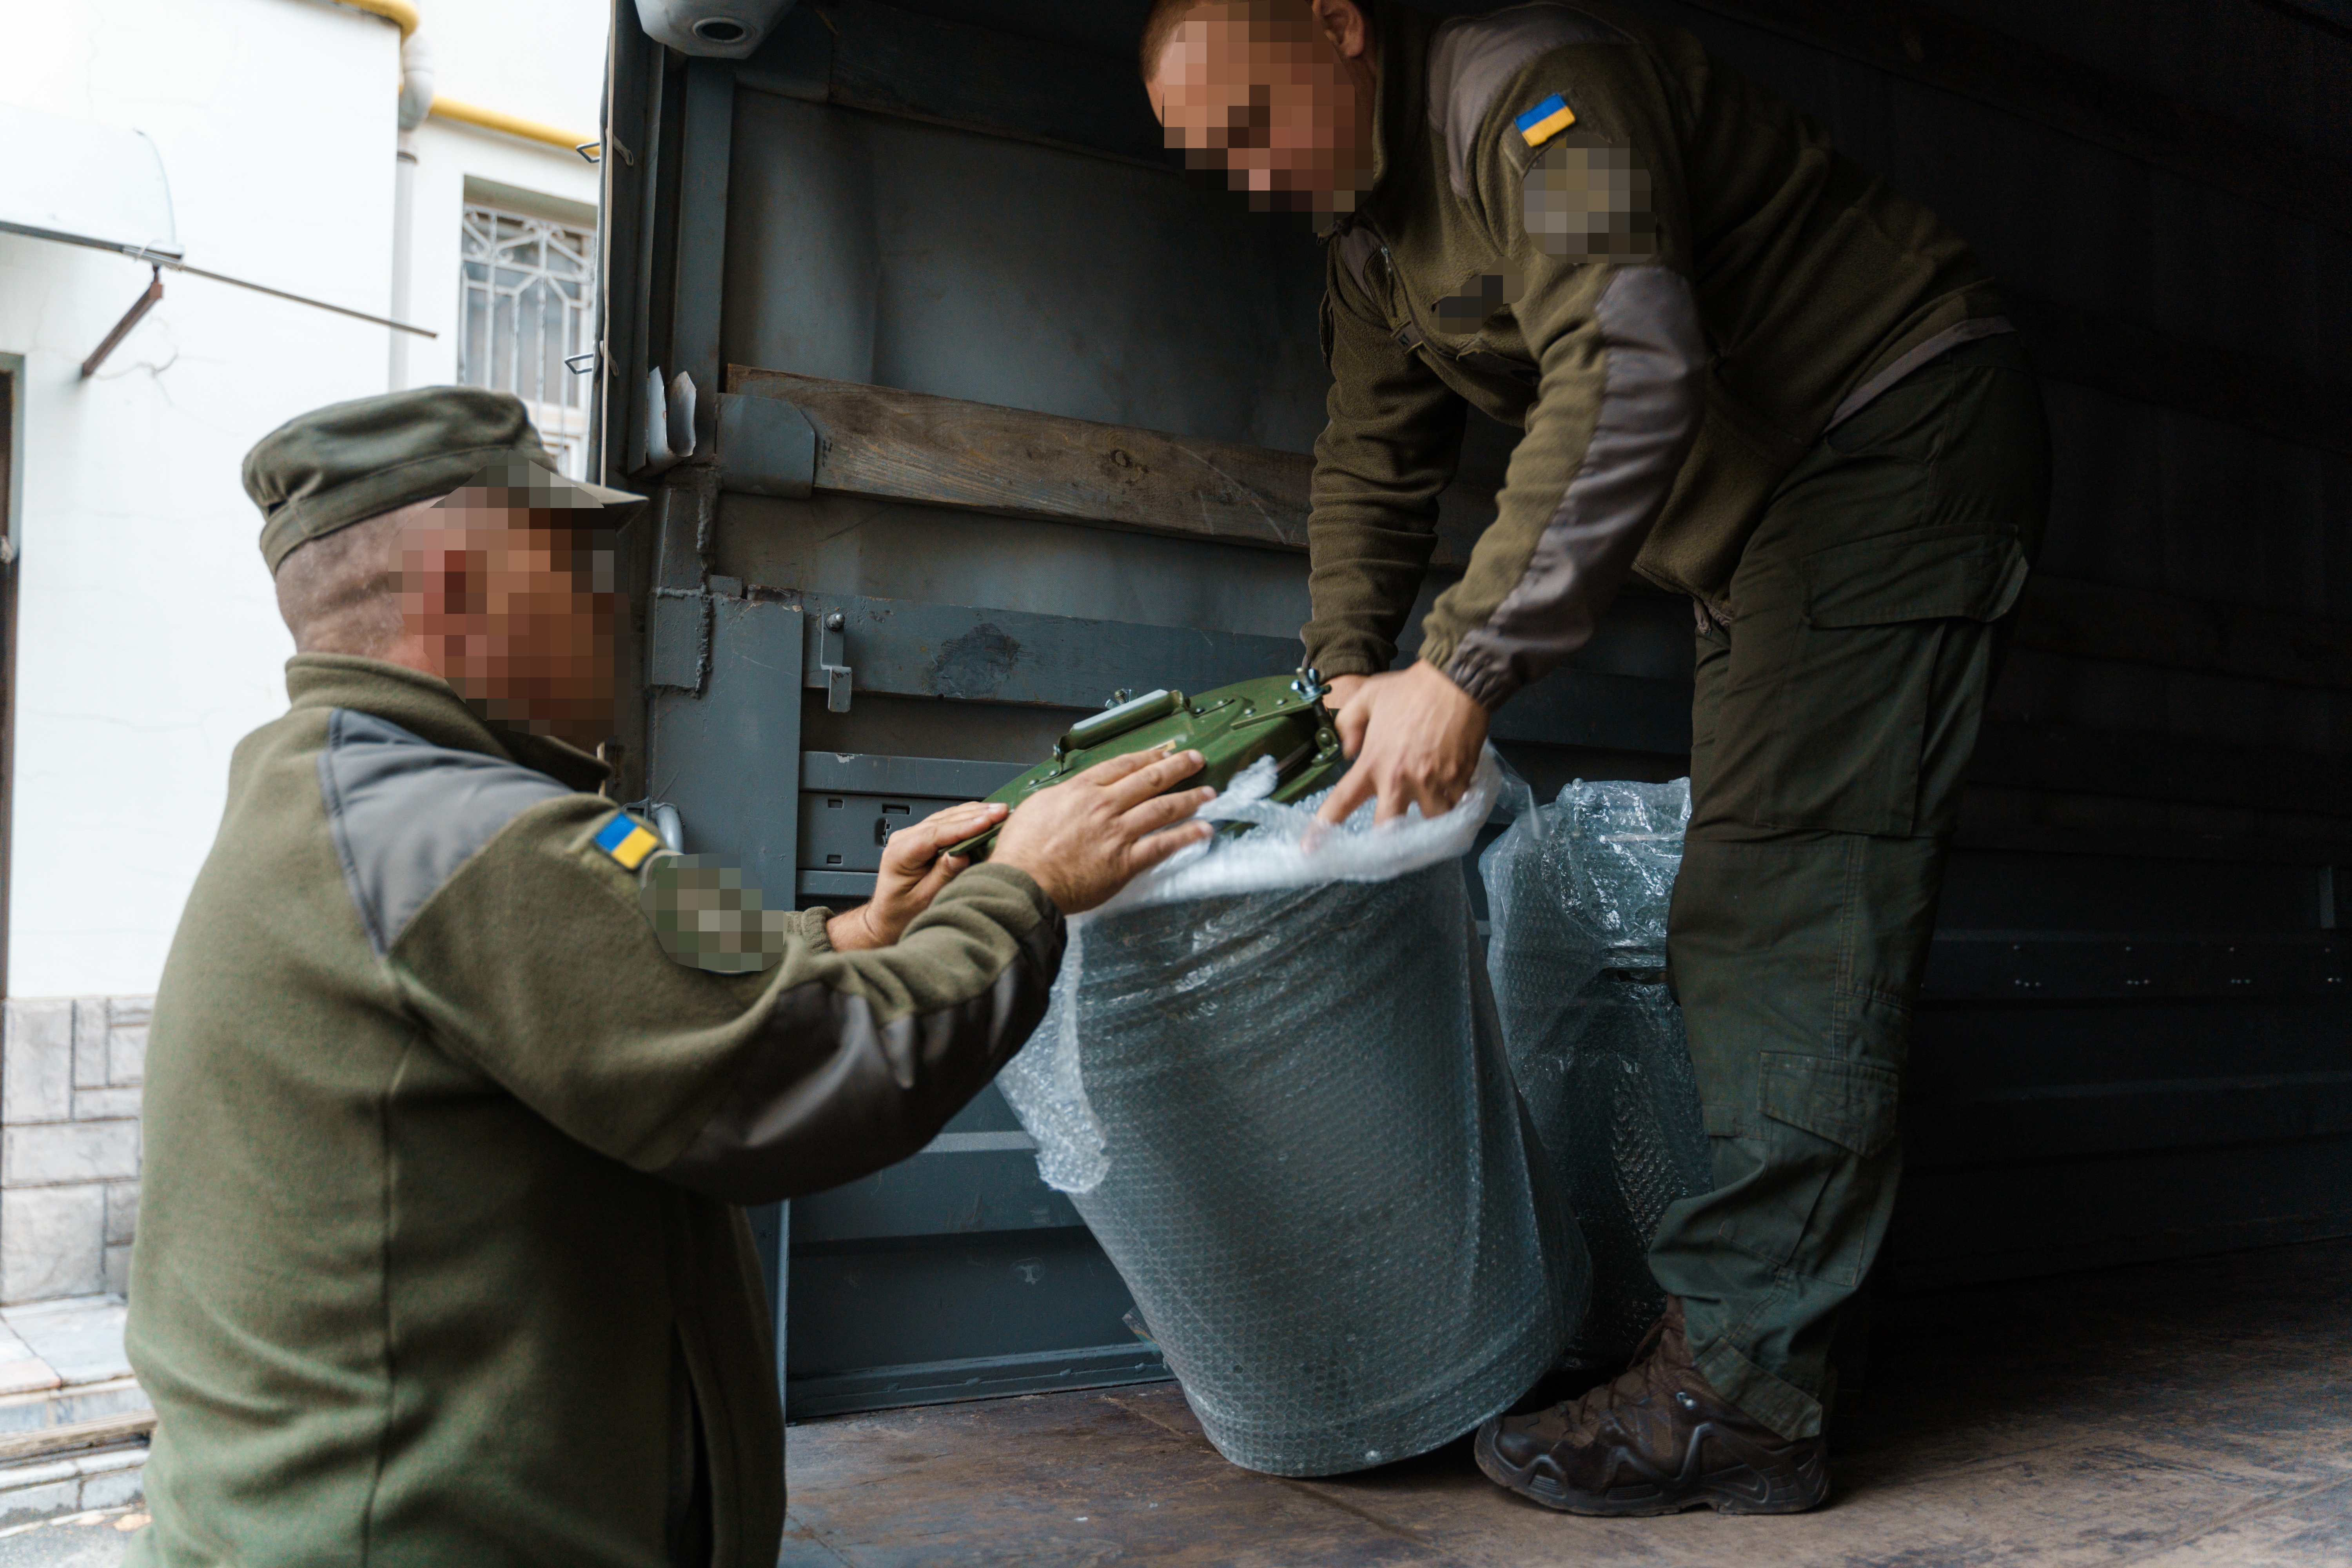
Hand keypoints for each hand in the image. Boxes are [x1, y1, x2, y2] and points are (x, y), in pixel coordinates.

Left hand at [826, 800, 1007, 951]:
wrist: (888, 918)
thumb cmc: (901, 913)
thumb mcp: (923, 900)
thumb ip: (942, 876)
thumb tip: (962, 855)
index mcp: (900, 854)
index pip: (935, 833)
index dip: (964, 827)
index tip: (987, 821)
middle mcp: (904, 840)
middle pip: (943, 820)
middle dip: (975, 815)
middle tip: (1001, 811)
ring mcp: (912, 836)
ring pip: (946, 817)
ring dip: (974, 812)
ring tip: (999, 810)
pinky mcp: (923, 838)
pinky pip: (947, 823)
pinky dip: (967, 817)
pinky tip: (984, 814)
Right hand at [990, 747, 1215, 914]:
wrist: (1023, 883)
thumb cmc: (1022, 852)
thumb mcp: (1036, 807)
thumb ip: (1061, 796)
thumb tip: (1071, 793)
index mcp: (1081, 790)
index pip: (1122, 765)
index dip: (1148, 756)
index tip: (1164, 752)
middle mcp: (1103, 806)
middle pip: (1149, 779)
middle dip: (1178, 767)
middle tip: (1196, 760)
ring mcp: (1117, 833)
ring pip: (1162, 808)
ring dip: (1190, 798)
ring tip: (1209, 793)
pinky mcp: (1125, 861)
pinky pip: (1163, 844)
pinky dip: (1186, 836)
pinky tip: (1203, 830)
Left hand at [1316, 661, 1488, 824]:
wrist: (1457, 682)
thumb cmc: (1411, 689)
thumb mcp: (1368, 696)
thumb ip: (1348, 724)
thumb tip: (1346, 751)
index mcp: (1373, 762)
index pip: (1341, 802)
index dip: (1323, 829)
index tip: (1310, 849)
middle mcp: (1399, 779)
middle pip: (1386, 830)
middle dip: (1386, 836)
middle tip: (1389, 832)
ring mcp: (1430, 784)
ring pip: (1425, 821)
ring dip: (1424, 815)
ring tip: (1428, 797)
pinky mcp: (1457, 783)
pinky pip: (1452, 808)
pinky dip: (1449, 802)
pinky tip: (1449, 787)